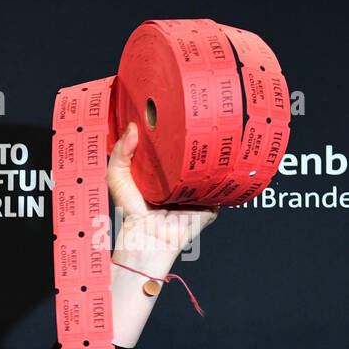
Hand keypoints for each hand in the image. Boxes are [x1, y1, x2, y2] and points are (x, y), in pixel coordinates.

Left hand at [106, 122, 218, 272]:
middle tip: (203, 114)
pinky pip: (225, 184)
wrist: (148, 238)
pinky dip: (228, 172)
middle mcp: (183, 179)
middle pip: (196, 154)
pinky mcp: (213, 202)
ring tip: (219, 129)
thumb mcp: (118, 177)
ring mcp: (200, 190)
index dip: (176, 130)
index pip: (174, 147)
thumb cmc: (130, 212)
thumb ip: (120, 153)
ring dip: (216, 152)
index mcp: (163, 172)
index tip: (179, 109)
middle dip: (199, 137)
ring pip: (214, 166)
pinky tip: (230, 154)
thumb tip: (134, 127)